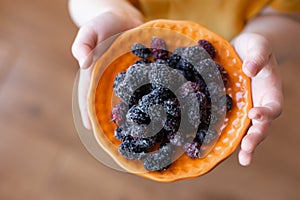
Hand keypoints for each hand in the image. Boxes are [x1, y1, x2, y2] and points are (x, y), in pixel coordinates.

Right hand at [71, 11, 141, 128]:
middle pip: (110, 104)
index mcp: (96, 75)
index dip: (89, 113)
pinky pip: (147, 87)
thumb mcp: (90, 30)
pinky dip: (152, 98)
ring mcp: (129, 80)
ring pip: (130, 100)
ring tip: (143, 131)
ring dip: (136, 115)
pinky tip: (161, 109)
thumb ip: (83, 43)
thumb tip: (83, 61)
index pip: (88, 96)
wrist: (124, 17)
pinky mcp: (143, 74)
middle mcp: (112, 81)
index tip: (92, 130)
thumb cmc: (103, 23)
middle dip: (115, 121)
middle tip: (121, 138)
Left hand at [232, 33, 282, 165]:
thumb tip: (249, 69)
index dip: (266, 112)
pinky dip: (226, 136)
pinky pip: (230, 124)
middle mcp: (258, 103)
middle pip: (262, 125)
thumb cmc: (254, 47)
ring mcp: (245, 109)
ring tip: (243, 159)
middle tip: (247, 147)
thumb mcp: (258, 45)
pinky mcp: (231, 109)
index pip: (272, 106)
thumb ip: (258, 55)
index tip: (254, 114)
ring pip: (247, 130)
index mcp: (269, 90)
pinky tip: (217, 147)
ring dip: (245, 145)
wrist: (242, 50)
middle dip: (256, 137)